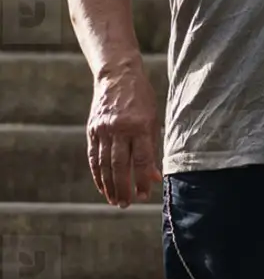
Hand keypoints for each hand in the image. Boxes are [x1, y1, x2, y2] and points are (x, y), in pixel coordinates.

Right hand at [87, 63, 162, 208]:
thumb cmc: (142, 97)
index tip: (146, 194)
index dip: (143, 179)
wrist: (118, 74)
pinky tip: (103, 187)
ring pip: (105, 165)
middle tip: (128, 204)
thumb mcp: (154, 118)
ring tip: (115, 201)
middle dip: (124, 188)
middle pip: (120, 165)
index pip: (142, 158)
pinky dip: (98, 175)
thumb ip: (153, 147)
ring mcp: (103, 130)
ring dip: (109, 186)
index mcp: (140, 124)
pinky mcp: (92, 130)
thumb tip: (155, 176)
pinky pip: (94, 157)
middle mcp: (120, 128)